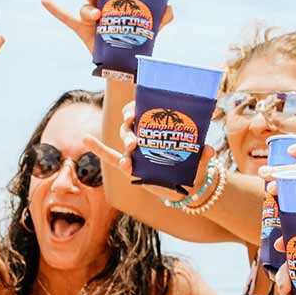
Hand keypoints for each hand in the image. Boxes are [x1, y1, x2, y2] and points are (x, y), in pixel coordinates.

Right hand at [41, 0, 174, 55]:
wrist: (126, 61)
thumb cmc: (137, 35)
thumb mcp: (152, 25)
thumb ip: (162, 16)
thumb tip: (169, 8)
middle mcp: (99, 3)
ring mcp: (89, 17)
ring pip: (83, 6)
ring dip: (87, 9)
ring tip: (97, 16)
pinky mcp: (82, 30)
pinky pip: (65, 18)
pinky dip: (54, 9)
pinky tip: (44, 0)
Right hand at [82, 100, 216, 202]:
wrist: (186, 185)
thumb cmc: (191, 165)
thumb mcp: (198, 160)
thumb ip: (203, 155)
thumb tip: (209, 149)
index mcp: (159, 128)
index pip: (144, 112)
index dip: (136, 109)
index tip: (134, 112)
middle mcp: (145, 135)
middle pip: (131, 126)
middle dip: (129, 130)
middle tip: (135, 140)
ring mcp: (136, 151)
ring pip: (123, 142)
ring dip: (124, 144)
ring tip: (128, 156)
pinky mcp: (131, 166)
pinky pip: (110, 156)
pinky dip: (98, 148)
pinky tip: (86, 138)